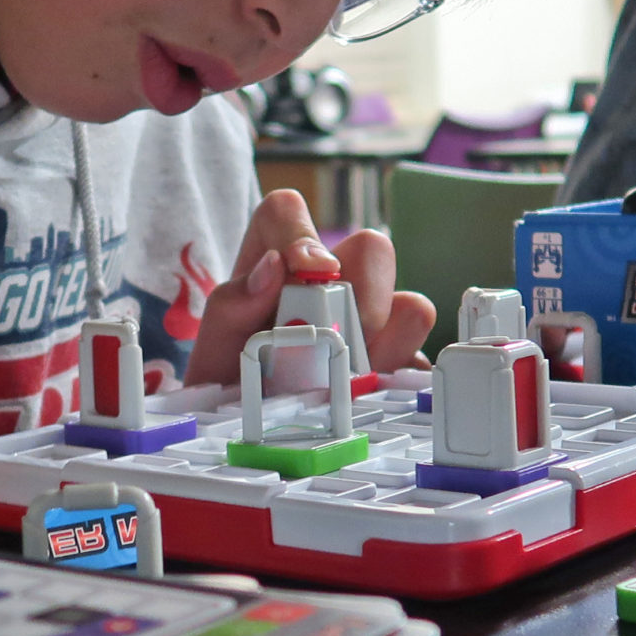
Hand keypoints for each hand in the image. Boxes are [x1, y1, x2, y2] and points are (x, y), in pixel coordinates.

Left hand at [185, 189, 435, 384]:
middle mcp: (333, 279)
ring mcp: (371, 319)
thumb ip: (231, 303)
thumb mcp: (216, 344)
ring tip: (344, 377)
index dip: (301, 233)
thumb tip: (274, 265)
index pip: (288, 212)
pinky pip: (418, 360)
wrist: (246, 423)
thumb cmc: (231, 372)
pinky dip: (395, 378)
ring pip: (410, 306)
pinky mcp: (394, 360)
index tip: (307, 270)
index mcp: (280, 258)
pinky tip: (363, 395)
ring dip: (382, 345)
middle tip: (333, 338)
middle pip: (373, 248)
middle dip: (361, 295)